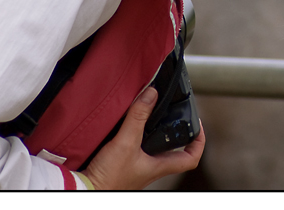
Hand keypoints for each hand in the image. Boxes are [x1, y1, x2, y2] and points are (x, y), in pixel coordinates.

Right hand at [81, 87, 204, 189]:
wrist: (84, 190)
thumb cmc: (107, 178)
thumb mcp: (126, 142)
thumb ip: (138, 117)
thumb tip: (152, 93)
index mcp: (159, 166)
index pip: (191, 158)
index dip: (199, 142)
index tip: (197, 126)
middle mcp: (151, 168)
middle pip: (173, 150)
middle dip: (175, 132)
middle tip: (173, 114)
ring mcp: (137, 167)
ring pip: (154, 148)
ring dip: (155, 132)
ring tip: (152, 114)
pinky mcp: (122, 165)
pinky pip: (136, 148)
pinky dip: (136, 136)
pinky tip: (128, 125)